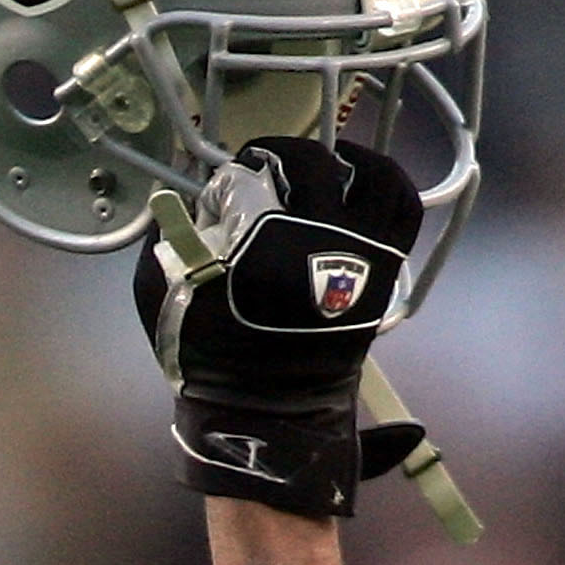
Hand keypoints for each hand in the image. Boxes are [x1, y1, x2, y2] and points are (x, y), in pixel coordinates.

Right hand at [133, 136, 422, 517]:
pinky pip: (402, 215)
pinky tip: (361, 186)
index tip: (225, 182)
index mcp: (268, 249)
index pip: (253, 179)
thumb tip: (180, 200)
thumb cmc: (208, 355)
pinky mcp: (382, 275)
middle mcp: (327, 245)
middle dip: (286, 154)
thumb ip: (166, 239)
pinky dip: (387, 189)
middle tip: (266, 162)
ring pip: (380, 181)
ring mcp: (364, 259)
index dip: (237, 173)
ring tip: (332, 160)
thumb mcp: (162, 296)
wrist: (265, 410)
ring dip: (356, 161)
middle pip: (317, 168)